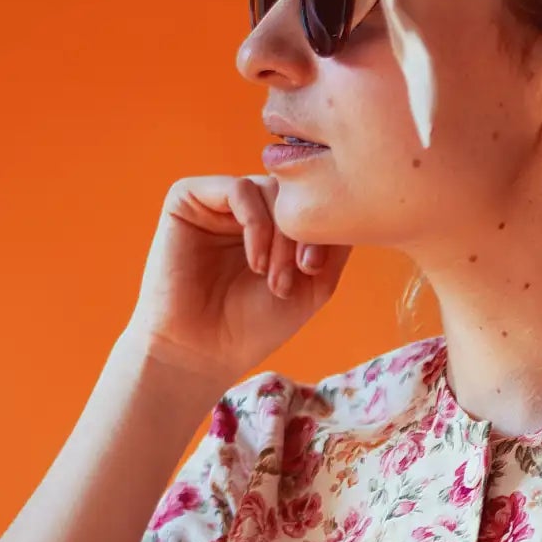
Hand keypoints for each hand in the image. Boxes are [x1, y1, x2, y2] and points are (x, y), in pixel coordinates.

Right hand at [123, 174, 350, 382]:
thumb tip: (354, 204)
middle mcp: (247, 205)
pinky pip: (238, 188)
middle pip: (294, 192)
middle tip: (298, 276)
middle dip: (303, 234)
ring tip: (274, 279)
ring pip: (270, 189)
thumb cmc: (255, 325)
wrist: (202, 352)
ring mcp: (217, 200)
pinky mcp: (187, 198)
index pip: (312, 199)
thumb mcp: (314, 285)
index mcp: (273, 221)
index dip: (324, 228)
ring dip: (281, 236)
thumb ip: (335, 244)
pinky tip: (255, 262)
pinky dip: (256, 225)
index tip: (316, 272)